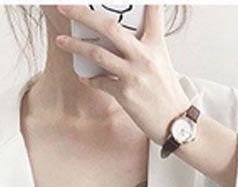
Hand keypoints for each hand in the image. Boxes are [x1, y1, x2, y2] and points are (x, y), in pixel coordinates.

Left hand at [55, 5, 191, 143]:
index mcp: (156, 45)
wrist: (176, 123)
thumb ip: (146, 47)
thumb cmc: (168, 94)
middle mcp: (144, 56)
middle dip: (83, 14)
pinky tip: (84, 76)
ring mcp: (133, 75)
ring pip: (97, 54)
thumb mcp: (163, 63)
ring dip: (75, 46)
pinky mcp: (125, 94)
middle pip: (110, 27)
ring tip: (62, 41)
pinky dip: (90, 78)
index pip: (153, 11)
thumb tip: (124, 40)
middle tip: (66, 7)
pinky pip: (100, 82)